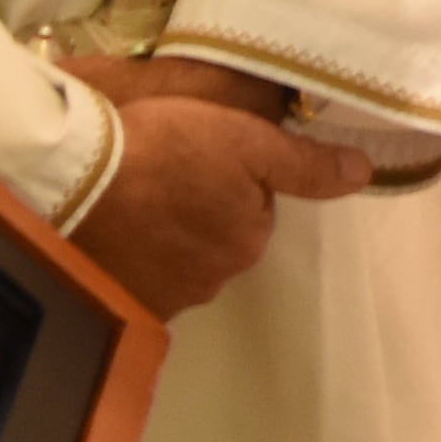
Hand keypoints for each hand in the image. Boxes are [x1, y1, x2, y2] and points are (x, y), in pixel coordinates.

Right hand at [71, 58, 374, 315]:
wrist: (76, 185)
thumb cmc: (166, 150)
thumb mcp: (245, 139)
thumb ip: (304, 162)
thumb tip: (363, 173)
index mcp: (250, 237)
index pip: (252, 208)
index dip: (228, 177)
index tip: (197, 154)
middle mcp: (217, 278)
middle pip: (217, 238)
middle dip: (198, 212)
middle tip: (161, 172)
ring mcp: (167, 296)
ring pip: (178, 259)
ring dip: (163, 235)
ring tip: (130, 198)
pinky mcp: (123, 302)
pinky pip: (138, 277)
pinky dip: (130, 257)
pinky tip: (109, 228)